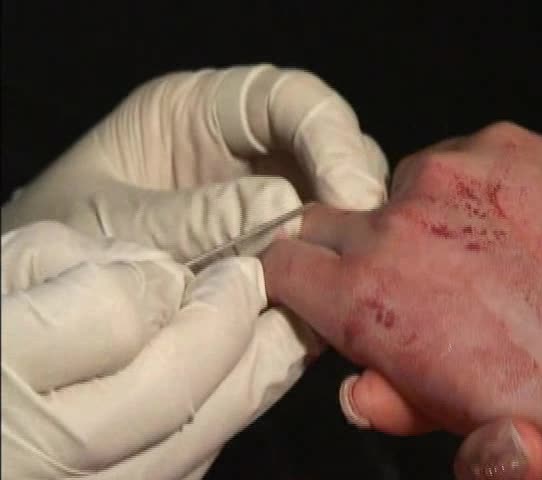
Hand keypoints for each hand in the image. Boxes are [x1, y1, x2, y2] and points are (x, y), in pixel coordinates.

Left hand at [1, 64, 387, 476]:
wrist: (53, 294)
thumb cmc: (62, 235)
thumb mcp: (111, 218)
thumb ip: (191, 217)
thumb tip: (286, 211)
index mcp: (201, 113)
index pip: (287, 100)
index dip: (329, 137)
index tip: (348, 194)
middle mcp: (245, 153)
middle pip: (330, 150)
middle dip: (351, 194)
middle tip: (359, 247)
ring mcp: (265, 206)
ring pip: (338, 206)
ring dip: (347, 243)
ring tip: (343, 283)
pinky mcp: (277, 258)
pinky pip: (321, 260)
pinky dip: (332, 284)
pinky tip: (330, 308)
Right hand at [262, 122, 541, 477]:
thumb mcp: (460, 418)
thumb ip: (392, 399)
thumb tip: (357, 388)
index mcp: (367, 294)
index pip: (282, 265)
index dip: (292, 281)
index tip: (311, 291)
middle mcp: (394, 223)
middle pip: (323, 222)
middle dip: (343, 252)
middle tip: (395, 282)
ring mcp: (447, 174)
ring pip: (394, 191)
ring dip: (410, 221)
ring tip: (469, 256)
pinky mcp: (499, 143)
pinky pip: (451, 160)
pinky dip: (461, 191)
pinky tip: (505, 225)